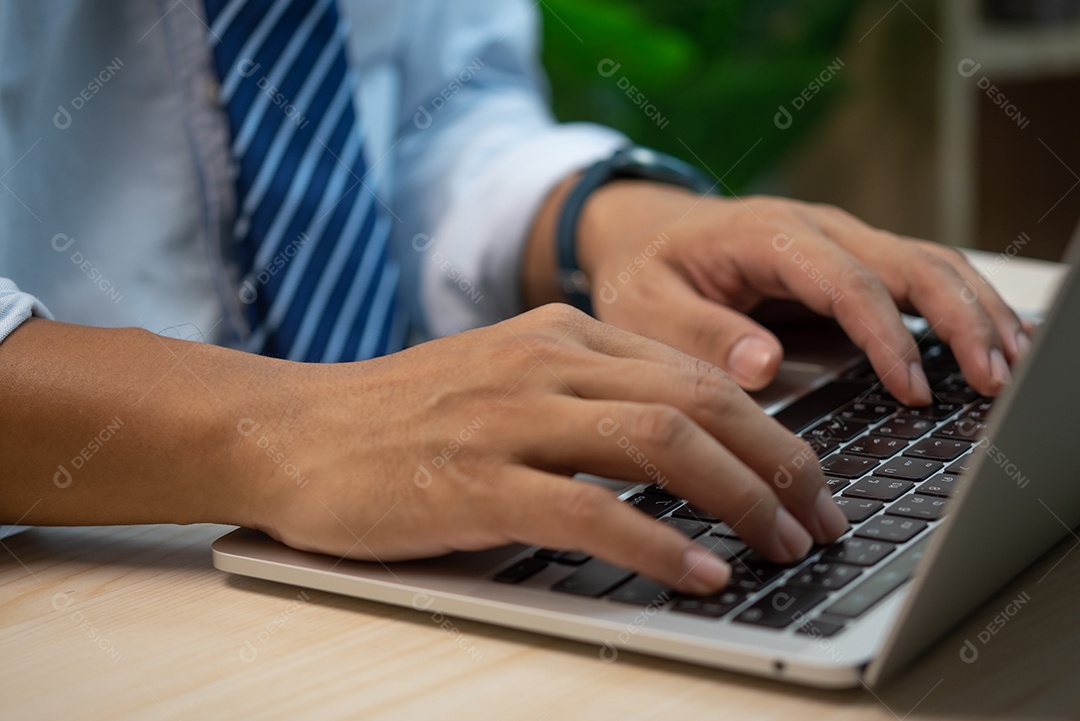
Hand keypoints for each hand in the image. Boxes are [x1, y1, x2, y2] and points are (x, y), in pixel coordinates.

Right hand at [248, 305, 848, 593]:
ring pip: (663, 444)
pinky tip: (703, 573)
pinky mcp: (474, 483)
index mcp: (562, 337)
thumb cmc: (402, 417)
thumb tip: (687, 437)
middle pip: (701, 401)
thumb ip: (588, 394)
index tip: (810, 478)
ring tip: (786, 546)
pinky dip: (659, 544)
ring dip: (741, 498)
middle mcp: (545, 365)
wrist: (292, 430)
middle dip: (781, 463)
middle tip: (824, 516)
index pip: (697, 372)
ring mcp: (510, 420)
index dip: (774, 428)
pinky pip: (592, 512)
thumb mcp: (506, 379)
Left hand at [573, 181, 1028, 404]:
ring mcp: (839, 243)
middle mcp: (815, 229)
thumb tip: (764, 366)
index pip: (845, 281)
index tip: (913, 389)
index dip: (886, 335)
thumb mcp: (644, 306)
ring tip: (1007, 369)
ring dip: (975, 312)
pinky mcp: (848, 264)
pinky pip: (916, 279)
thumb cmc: (644, 272)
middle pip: (910, 263)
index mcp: (766, 235)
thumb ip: (698, 334)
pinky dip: (958, 310)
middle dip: (959, 319)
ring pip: (929, 264)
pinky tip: (986, 347)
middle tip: (991, 382)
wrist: (644, 234)